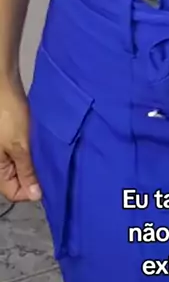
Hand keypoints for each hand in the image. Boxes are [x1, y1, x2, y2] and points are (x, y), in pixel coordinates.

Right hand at [0, 78, 41, 201]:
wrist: (3, 85)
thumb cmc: (8, 115)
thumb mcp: (20, 146)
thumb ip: (27, 171)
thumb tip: (36, 196)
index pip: (14, 193)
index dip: (31, 190)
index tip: (49, 181)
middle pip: (18, 181)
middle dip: (34, 176)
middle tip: (50, 166)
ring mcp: (3, 150)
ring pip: (21, 167)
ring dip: (34, 163)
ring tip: (46, 154)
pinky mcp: (9, 139)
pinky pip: (22, 154)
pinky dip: (32, 152)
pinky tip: (42, 145)